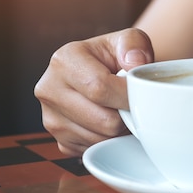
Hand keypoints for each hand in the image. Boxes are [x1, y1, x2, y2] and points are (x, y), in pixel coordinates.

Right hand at [34, 28, 154, 155]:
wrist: (104, 75)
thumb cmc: (118, 57)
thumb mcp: (129, 40)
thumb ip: (136, 44)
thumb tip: (135, 63)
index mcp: (63, 61)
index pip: (100, 88)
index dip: (128, 96)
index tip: (143, 94)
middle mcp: (49, 90)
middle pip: (104, 121)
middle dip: (128, 116)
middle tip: (135, 104)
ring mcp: (51, 120)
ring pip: (102, 140)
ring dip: (121, 131)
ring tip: (123, 111)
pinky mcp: (61, 142)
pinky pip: (96, 151)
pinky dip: (111, 142)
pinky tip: (112, 123)